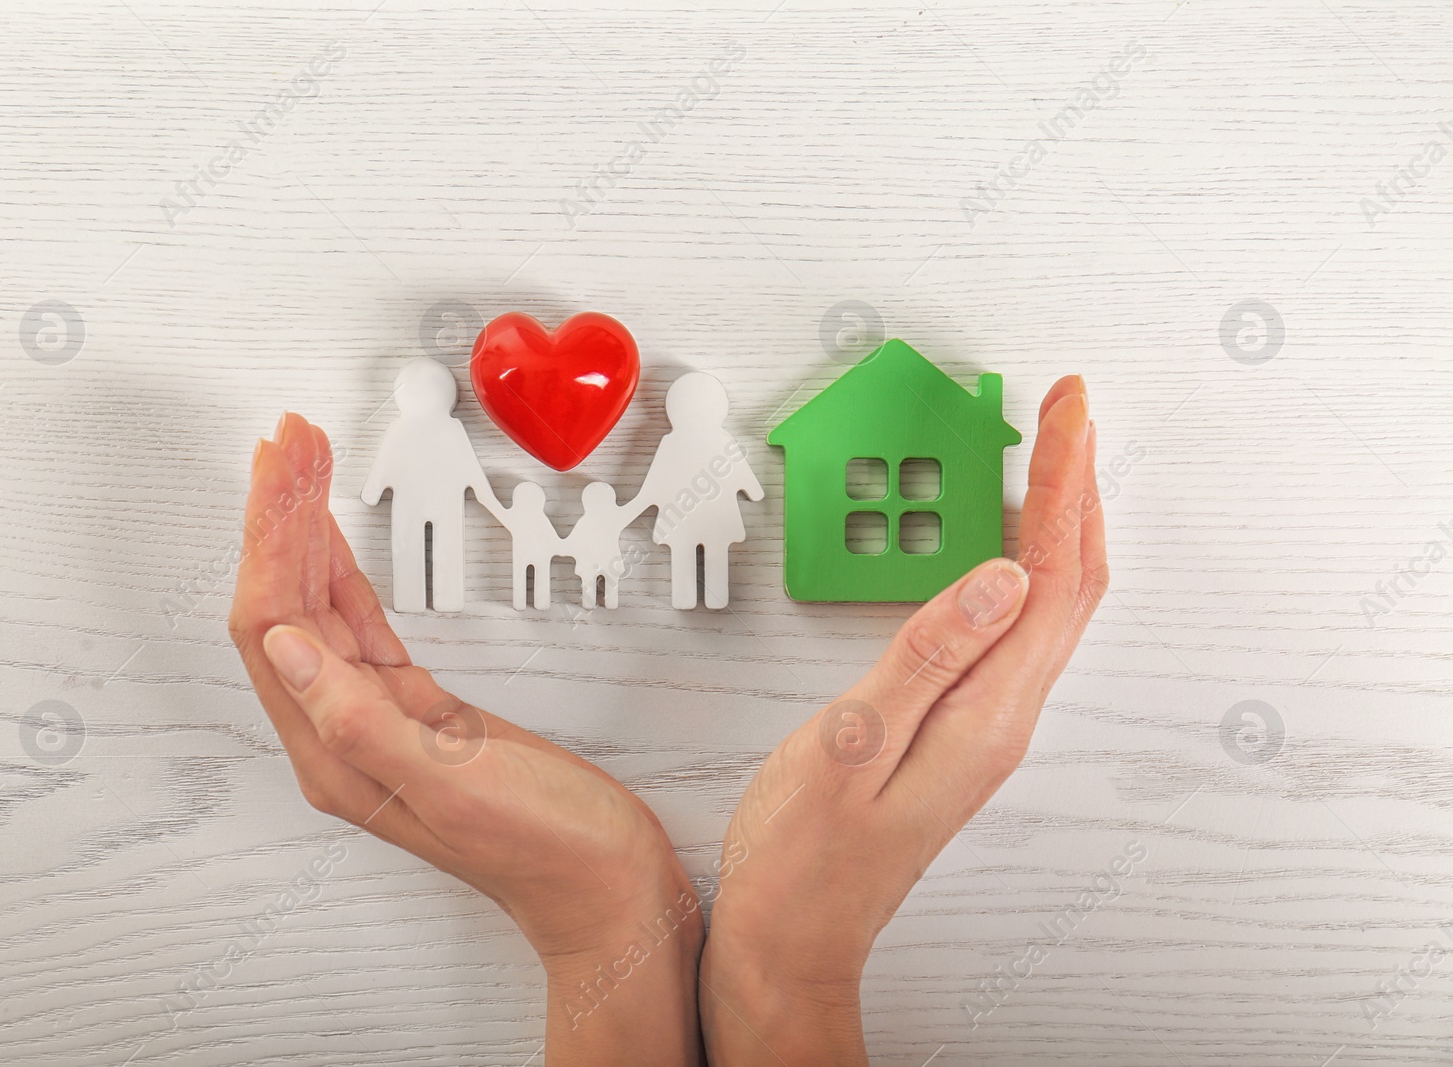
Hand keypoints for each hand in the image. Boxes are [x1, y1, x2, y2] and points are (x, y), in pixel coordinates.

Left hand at [228, 413, 703, 1066]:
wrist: (606, 884)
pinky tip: (334, 538)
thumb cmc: (545, 846)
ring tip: (303, 463)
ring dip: (307, 531)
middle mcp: (343, 736)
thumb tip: (282, 646)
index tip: (283, 469)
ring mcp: (379, 722)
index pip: (275, 625)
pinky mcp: (419, 710)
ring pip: (318, 608)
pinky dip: (344, 569)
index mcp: (337, 754)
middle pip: (286, 604)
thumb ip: (359, 719)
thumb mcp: (452, 782)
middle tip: (288, 439)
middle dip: (281, 515)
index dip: (272, 539)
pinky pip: (360, 624)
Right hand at [699, 376, 1106, 1065]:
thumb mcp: (854, 745)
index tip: (1065, 413)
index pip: (1050, 576)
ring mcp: (986, 725)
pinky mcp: (961, 727)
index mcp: (986, 714)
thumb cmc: (807, 856)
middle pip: (1069, 582)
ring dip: (1055, 521)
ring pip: (1048, 603)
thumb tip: (1001, 576)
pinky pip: (1013, 628)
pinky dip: (1020, 564)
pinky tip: (997, 544)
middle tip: (1068, 412)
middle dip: (1075, 485)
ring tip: (1046, 458)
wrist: (795, 936)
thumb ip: (928, 656)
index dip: (1062, 483)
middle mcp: (1003, 717)